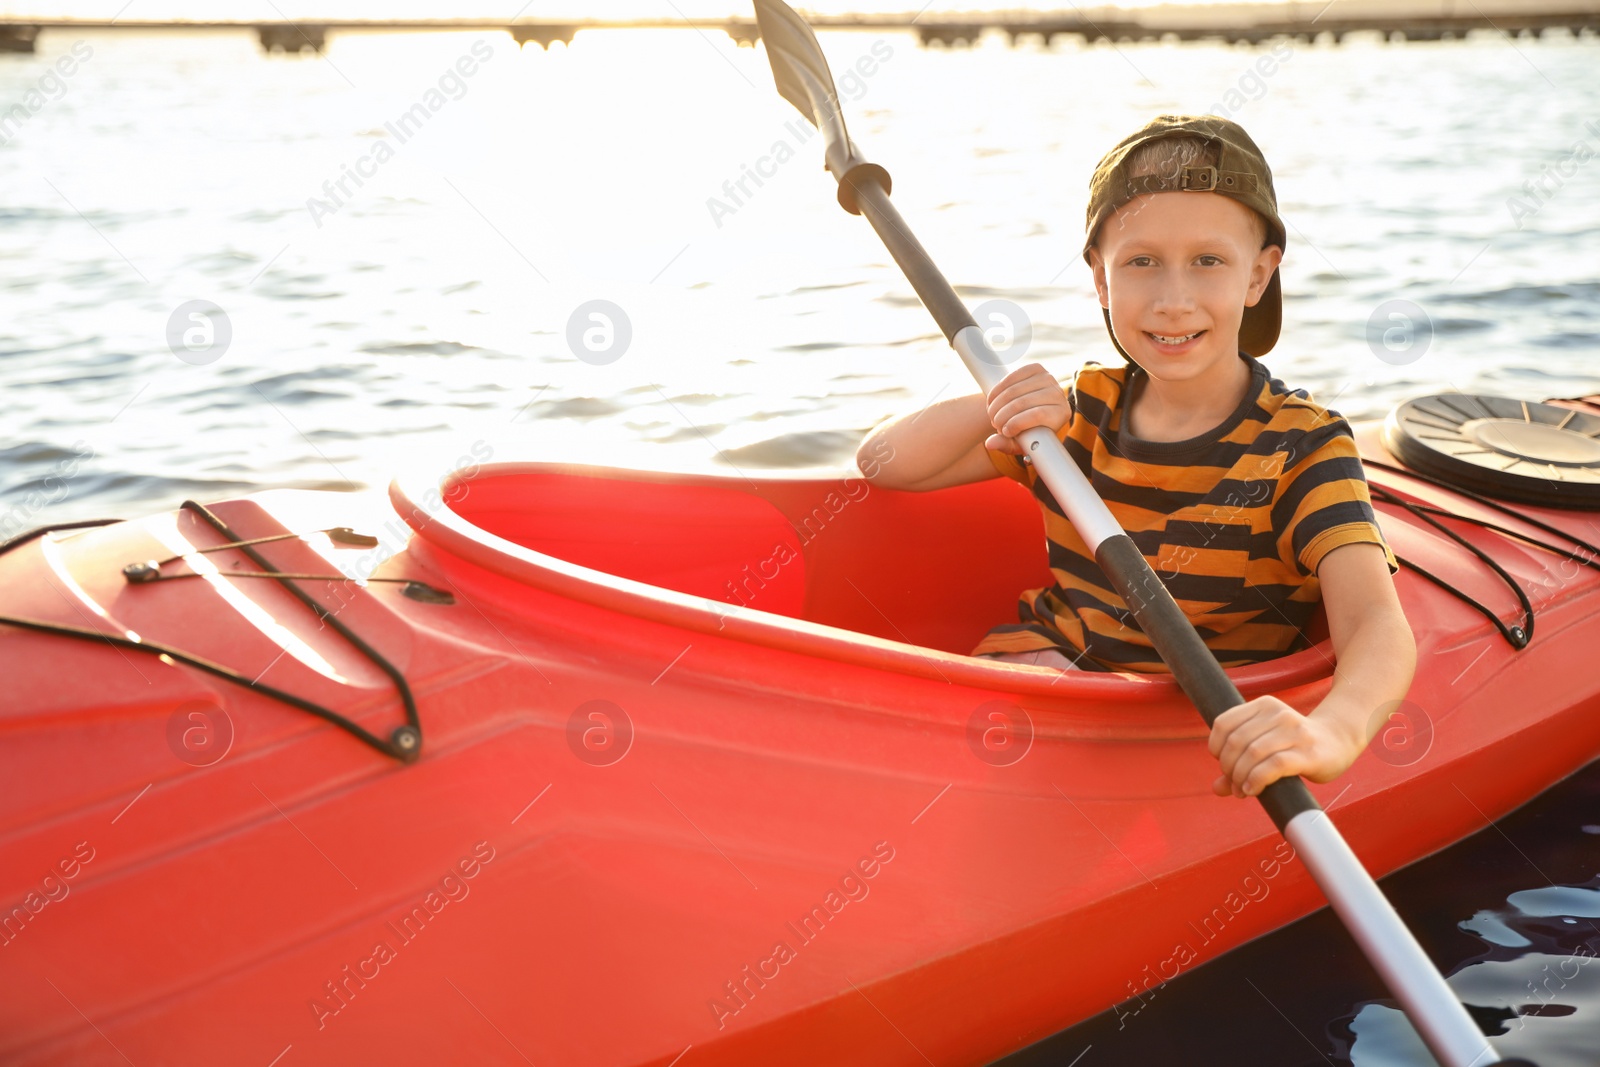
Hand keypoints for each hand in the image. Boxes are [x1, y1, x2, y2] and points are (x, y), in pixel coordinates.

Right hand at [984, 363, 1069, 454]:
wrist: (1029, 410)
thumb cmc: (1027, 432)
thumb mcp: (1018, 443)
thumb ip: (1005, 445)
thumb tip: (989, 443)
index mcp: (1061, 414)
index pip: (1038, 415)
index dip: (1017, 423)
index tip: (1004, 431)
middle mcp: (1058, 394)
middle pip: (1024, 402)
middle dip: (1002, 415)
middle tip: (994, 423)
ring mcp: (1048, 378)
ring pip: (1015, 390)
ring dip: (997, 404)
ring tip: (992, 414)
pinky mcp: (1036, 368)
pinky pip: (1012, 377)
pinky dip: (998, 389)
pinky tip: (992, 400)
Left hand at [1207, 696, 1365, 798]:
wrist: (1340, 740)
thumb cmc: (1296, 744)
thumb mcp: (1266, 746)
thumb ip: (1240, 763)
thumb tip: (1217, 788)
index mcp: (1263, 705)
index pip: (1224, 724)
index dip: (1216, 747)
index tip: (1222, 764)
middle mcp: (1278, 714)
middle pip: (1236, 742)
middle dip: (1228, 768)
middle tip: (1233, 784)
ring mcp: (1295, 732)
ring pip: (1252, 754)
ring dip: (1240, 777)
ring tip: (1242, 790)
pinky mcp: (1308, 753)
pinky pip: (1273, 766)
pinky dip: (1256, 780)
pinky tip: (1253, 789)